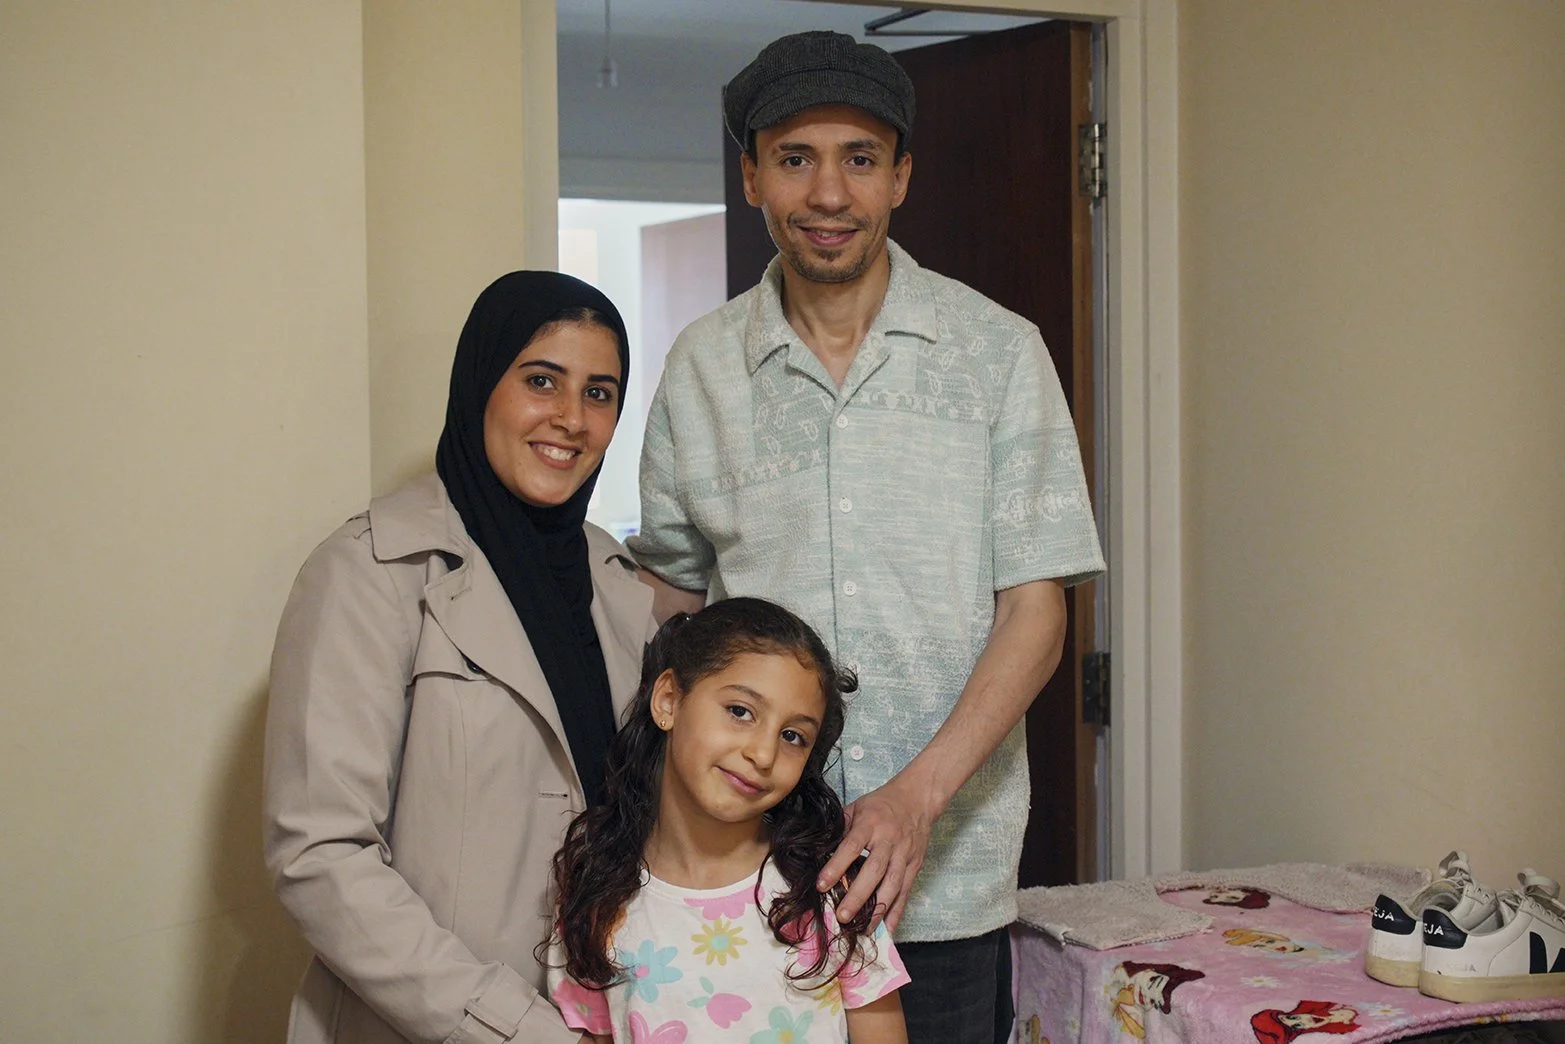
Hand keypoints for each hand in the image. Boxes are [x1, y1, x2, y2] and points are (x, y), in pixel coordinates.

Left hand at [817, 775, 935, 931]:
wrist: (917, 799)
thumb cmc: (881, 804)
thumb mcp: (857, 807)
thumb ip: (840, 829)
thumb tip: (818, 852)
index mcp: (870, 823)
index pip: (852, 847)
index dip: (836, 866)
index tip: (821, 886)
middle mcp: (889, 840)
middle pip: (874, 870)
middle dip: (858, 896)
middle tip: (842, 916)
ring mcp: (904, 855)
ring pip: (892, 885)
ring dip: (878, 910)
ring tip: (862, 930)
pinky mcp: (914, 866)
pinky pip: (905, 892)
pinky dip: (897, 913)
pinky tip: (887, 930)